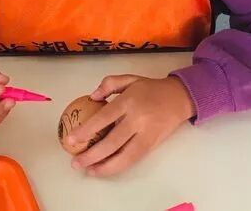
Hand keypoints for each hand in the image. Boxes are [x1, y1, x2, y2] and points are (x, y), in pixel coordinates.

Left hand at [67, 75, 195, 176]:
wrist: (180, 98)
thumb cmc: (151, 89)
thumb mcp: (130, 79)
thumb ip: (109, 83)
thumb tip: (91, 97)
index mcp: (129, 100)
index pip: (104, 117)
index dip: (86, 130)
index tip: (70, 140)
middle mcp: (137, 119)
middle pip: (112, 142)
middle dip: (91, 155)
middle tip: (75, 162)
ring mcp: (146, 134)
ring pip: (123, 156)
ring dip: (103, 167)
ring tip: (87, 170)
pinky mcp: (152, 145)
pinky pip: (132, 159)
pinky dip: (117, 167)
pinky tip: (104, 168)